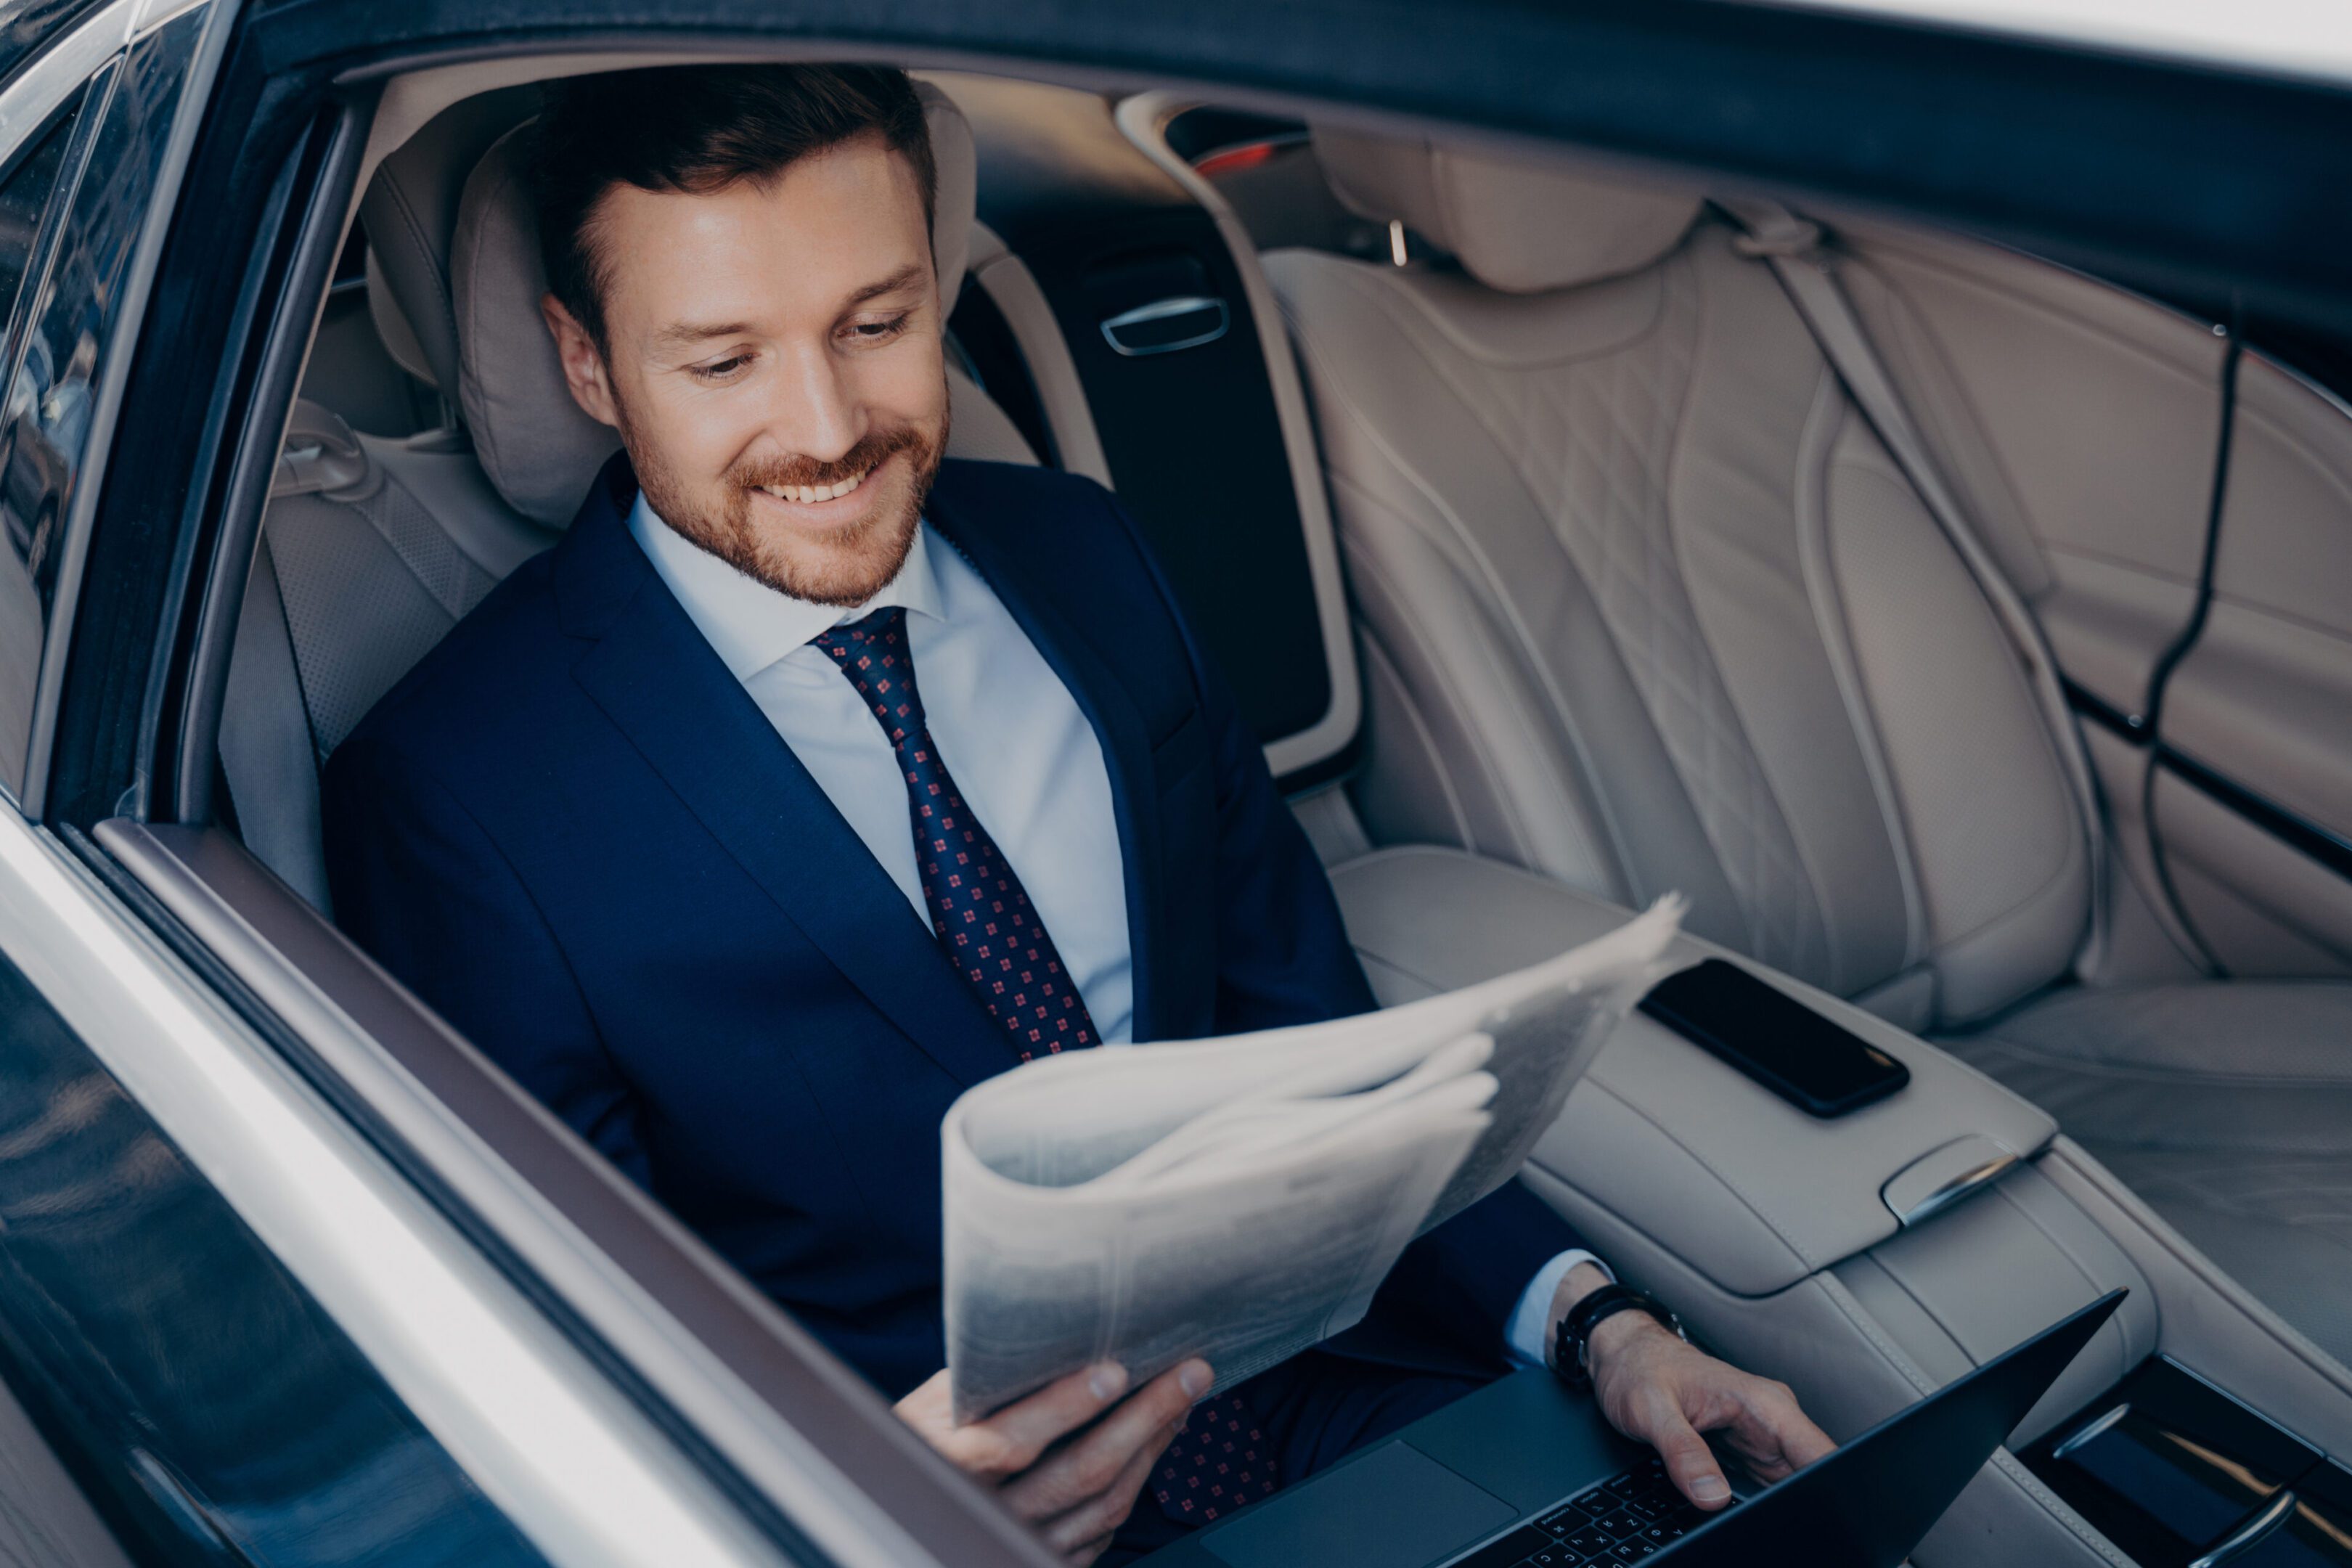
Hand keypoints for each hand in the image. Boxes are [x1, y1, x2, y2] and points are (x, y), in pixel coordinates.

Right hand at [895, 1358, 1211, 1564]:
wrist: (900, 1513)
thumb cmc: (919, 1444)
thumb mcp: (925, 1409)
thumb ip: (977, 1382)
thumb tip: (1045, 1337)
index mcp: (948, 1467)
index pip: (1010, 1443)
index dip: (1063, 1408)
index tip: (1114, 1370)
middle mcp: (986, 1515)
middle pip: (1080, 1473)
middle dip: (1145, 1418)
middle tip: (1191, 1372)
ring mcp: (1019, 1545)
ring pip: (1104, 1505)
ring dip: (1154, 1449)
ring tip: (1184, 1399)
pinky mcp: (1045, 1563)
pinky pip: (1102, 1531)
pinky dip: (1135, 1484)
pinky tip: (1154, 1443)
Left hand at [1556, 1265, 1832, 1510]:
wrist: (1625, 1358)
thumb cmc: (1640, 1368)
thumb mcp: (1651, 1409)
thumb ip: (1683, 1452)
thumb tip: (1711, 1496)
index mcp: (1764, 1403)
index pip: (1821, 1453)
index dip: (1829, 1488)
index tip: (1814, 1513)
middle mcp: (1772, 1423)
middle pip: (1811, 1478)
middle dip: (1800, 1505)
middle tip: (1767, 1521)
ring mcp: (1762, 1443)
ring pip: (1792, 1488)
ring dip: (1780, 1508)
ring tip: (1749, 1514)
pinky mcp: (1747, 1459)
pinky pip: (1767, 1491)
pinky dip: (1761, 1506)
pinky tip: (1744, 1513)